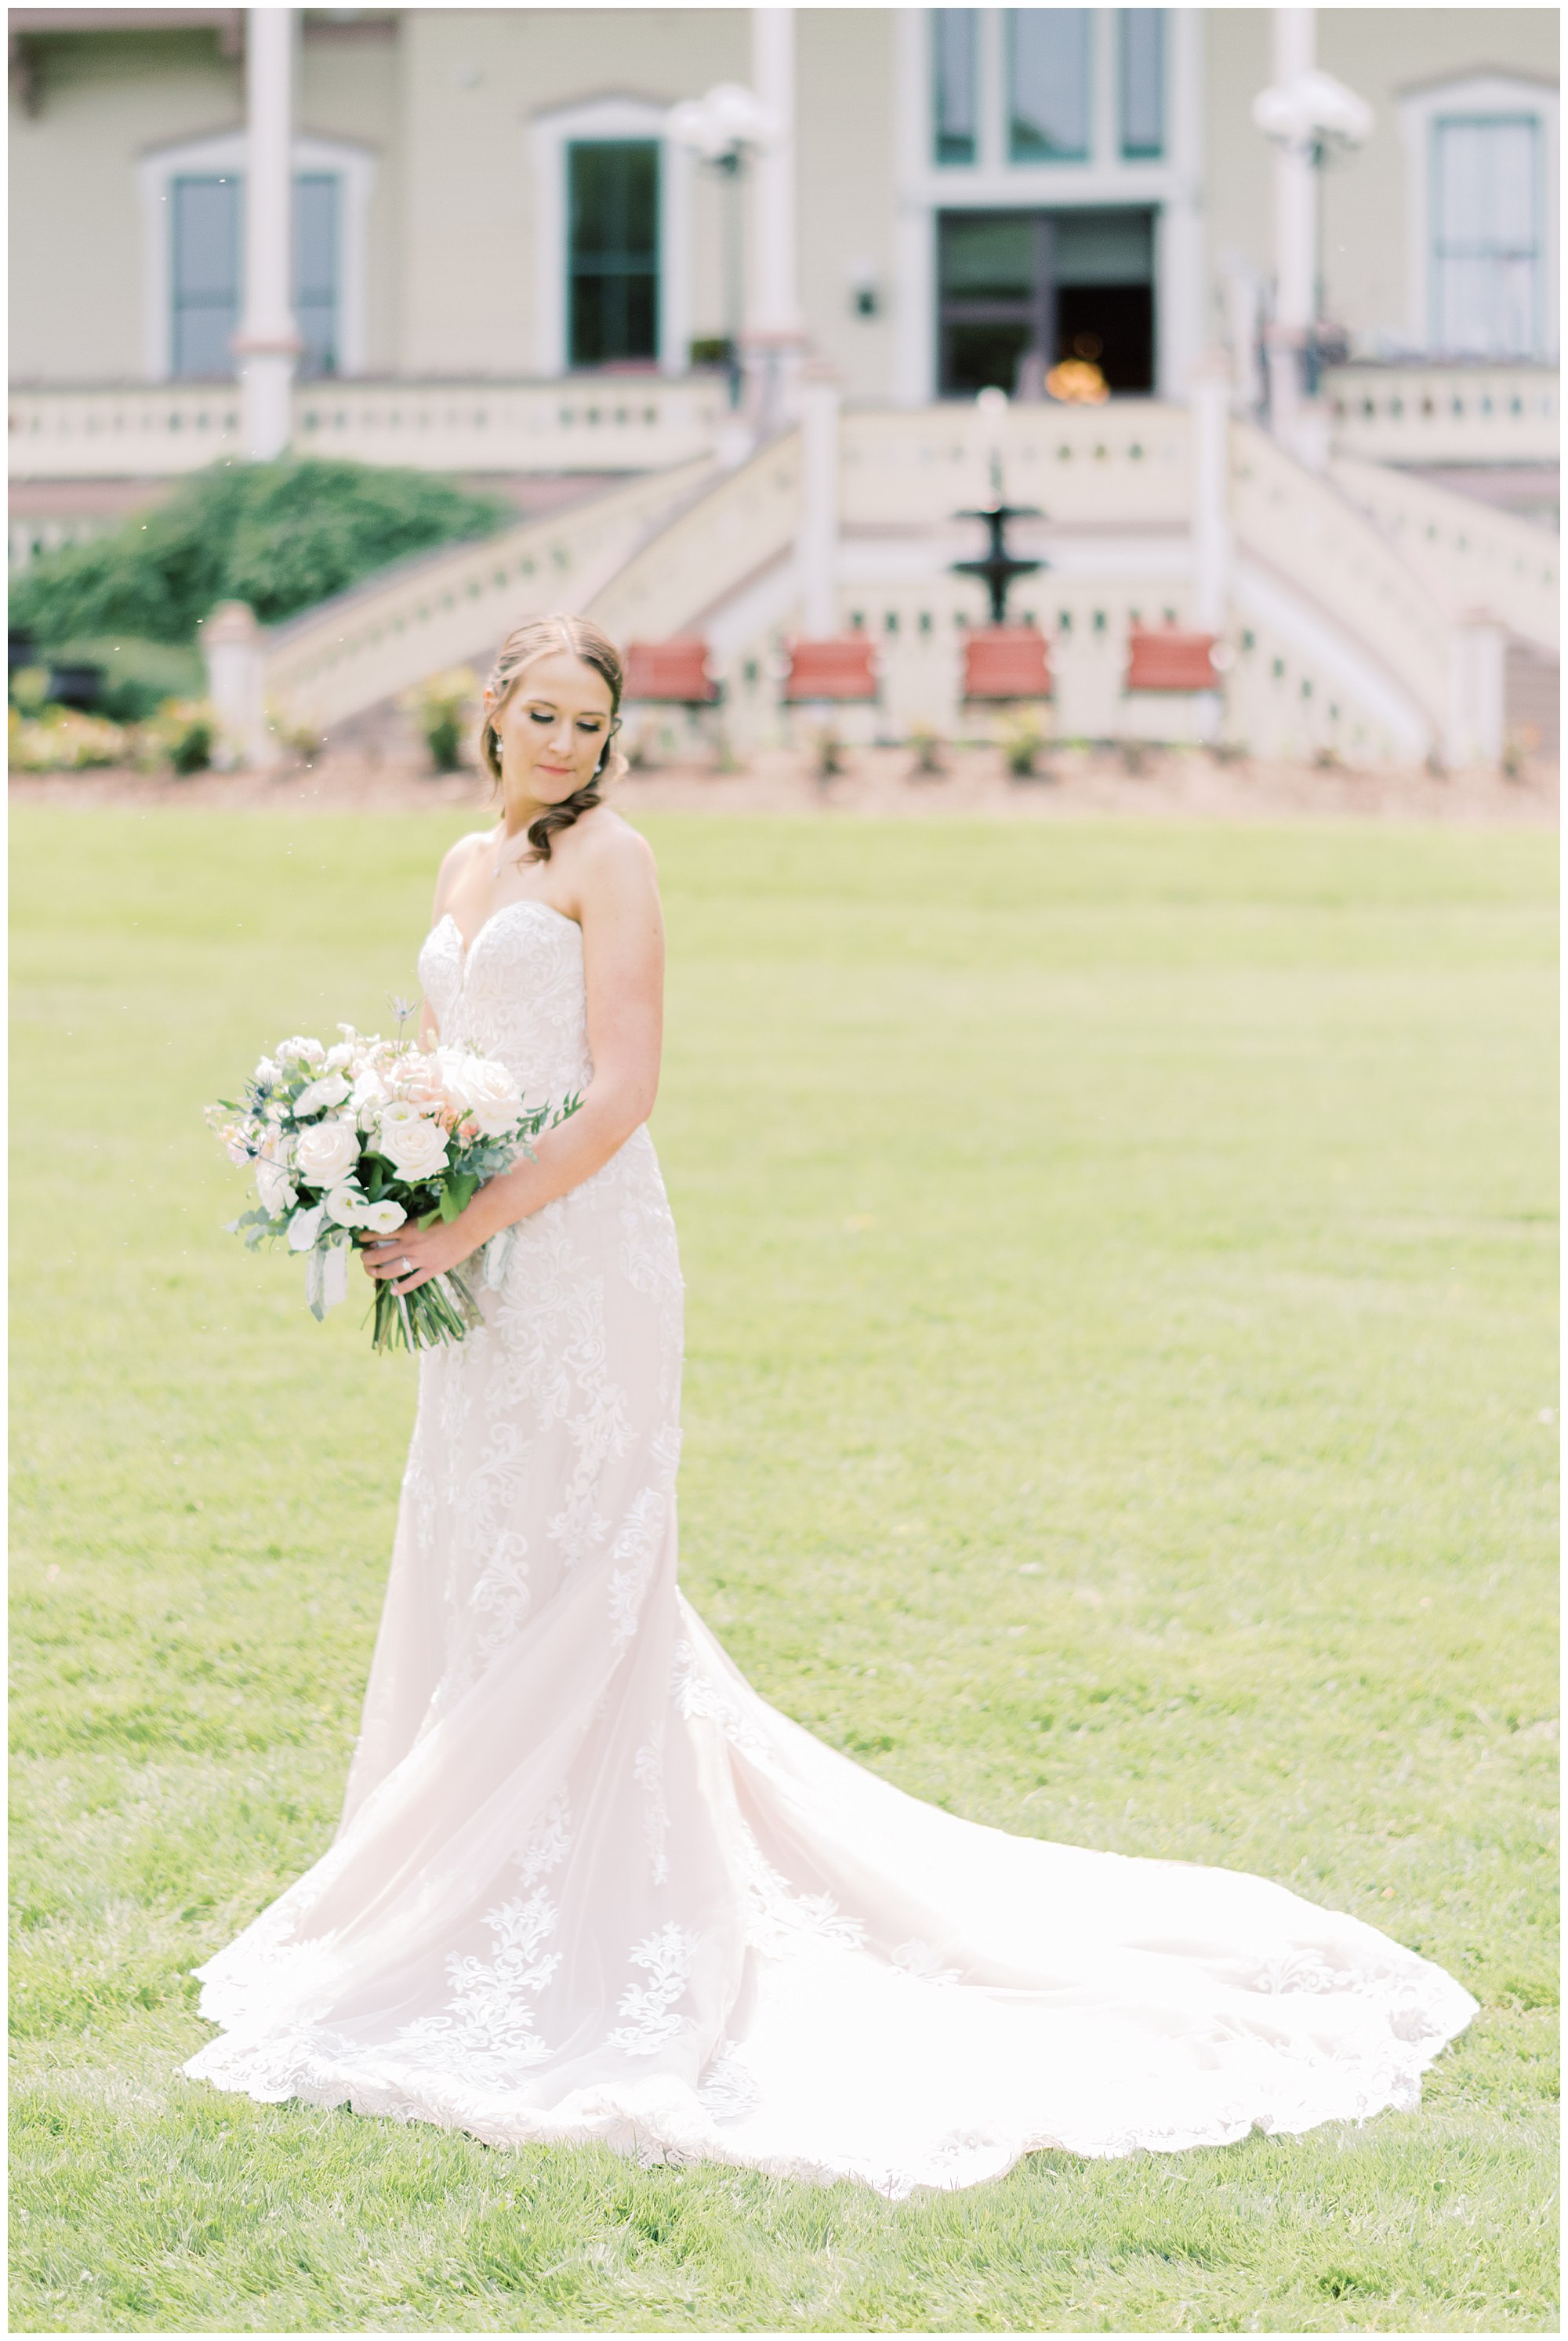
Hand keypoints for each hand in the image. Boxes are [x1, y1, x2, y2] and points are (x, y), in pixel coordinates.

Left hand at [360, 1215, 483, 1294]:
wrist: (469, 1226)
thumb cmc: (449, 1217)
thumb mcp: (424, 1217)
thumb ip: (409, 1225)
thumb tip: (395, 1229)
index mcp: (407, 1229)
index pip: (378, 1234)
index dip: (366, 1238)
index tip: (361, 1239)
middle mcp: (409, 1246)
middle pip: (379, 1255)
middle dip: (367, 1258)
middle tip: (363, 1259)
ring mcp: (420, 1259)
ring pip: (391, 1270)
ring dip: (378, 1273)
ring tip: (372, 1273)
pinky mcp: (432, 1269)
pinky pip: (413, 1281)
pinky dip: (401, 1287)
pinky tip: (393, 1291)